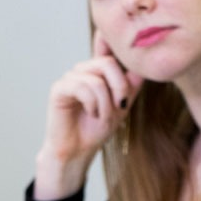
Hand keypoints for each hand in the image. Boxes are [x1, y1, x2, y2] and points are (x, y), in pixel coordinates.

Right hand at [33, 35, 142, 200]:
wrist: (79, 150)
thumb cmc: (97, 128)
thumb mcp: (122, 105)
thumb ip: (131, 85)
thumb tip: (142, 65)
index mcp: (97, 71)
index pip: (111, 50)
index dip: (118, 52)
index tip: (129, 72)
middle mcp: (83, 70)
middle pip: (107, 62)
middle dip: (119, 87)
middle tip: (121, 106)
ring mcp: (70, 77)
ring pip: (96, 80)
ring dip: (105, 103)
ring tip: (103, 117)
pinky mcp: (59, 88)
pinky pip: (81, 88)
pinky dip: (92, 104)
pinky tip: (91, 114)